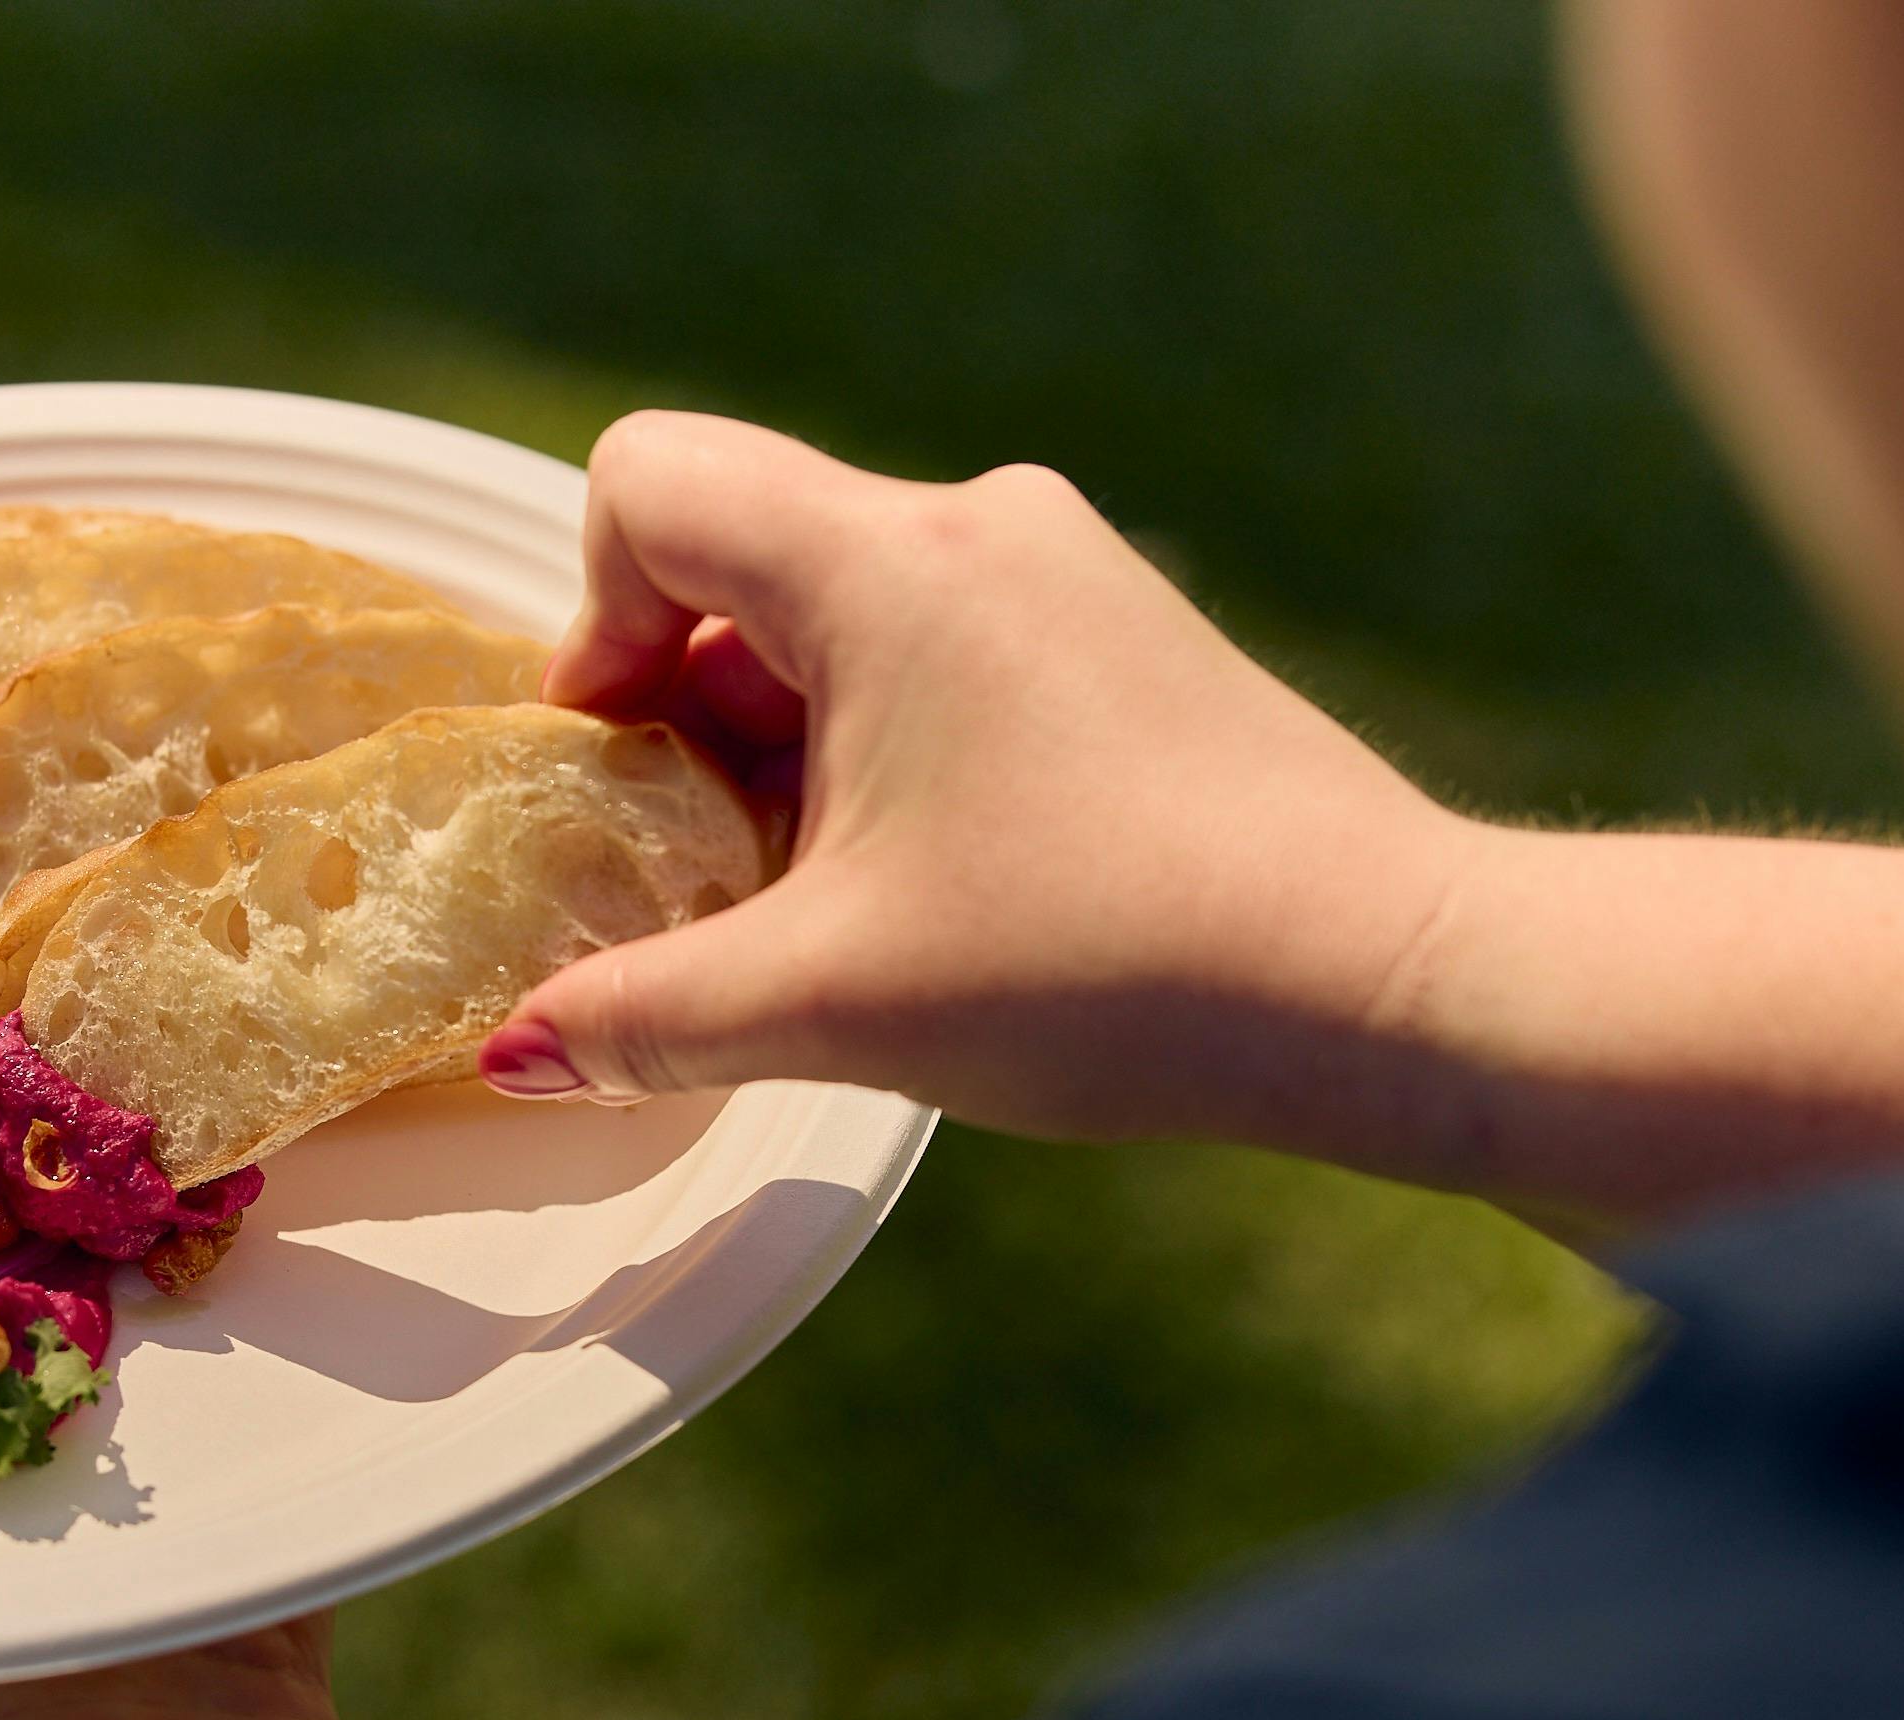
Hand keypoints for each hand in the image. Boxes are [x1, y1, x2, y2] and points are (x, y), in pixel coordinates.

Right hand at [484, 411, 1484, 1146]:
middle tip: (709, 877)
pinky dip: (892, 753)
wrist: (1388, 980)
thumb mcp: (835, 1005)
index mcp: (887, 562)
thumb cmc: (1112, 967)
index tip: (630, 773)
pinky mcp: (1128, 640)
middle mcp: (977, 524)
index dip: (592, 621)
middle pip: (744, 560)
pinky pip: (946, 654)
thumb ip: (645, 1016)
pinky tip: (938, 891)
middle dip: (688, 718)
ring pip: (847, 619)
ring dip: (791, 749)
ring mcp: (1066, 572)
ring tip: (829, 906)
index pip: (651, 481)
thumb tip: (515, 1053)